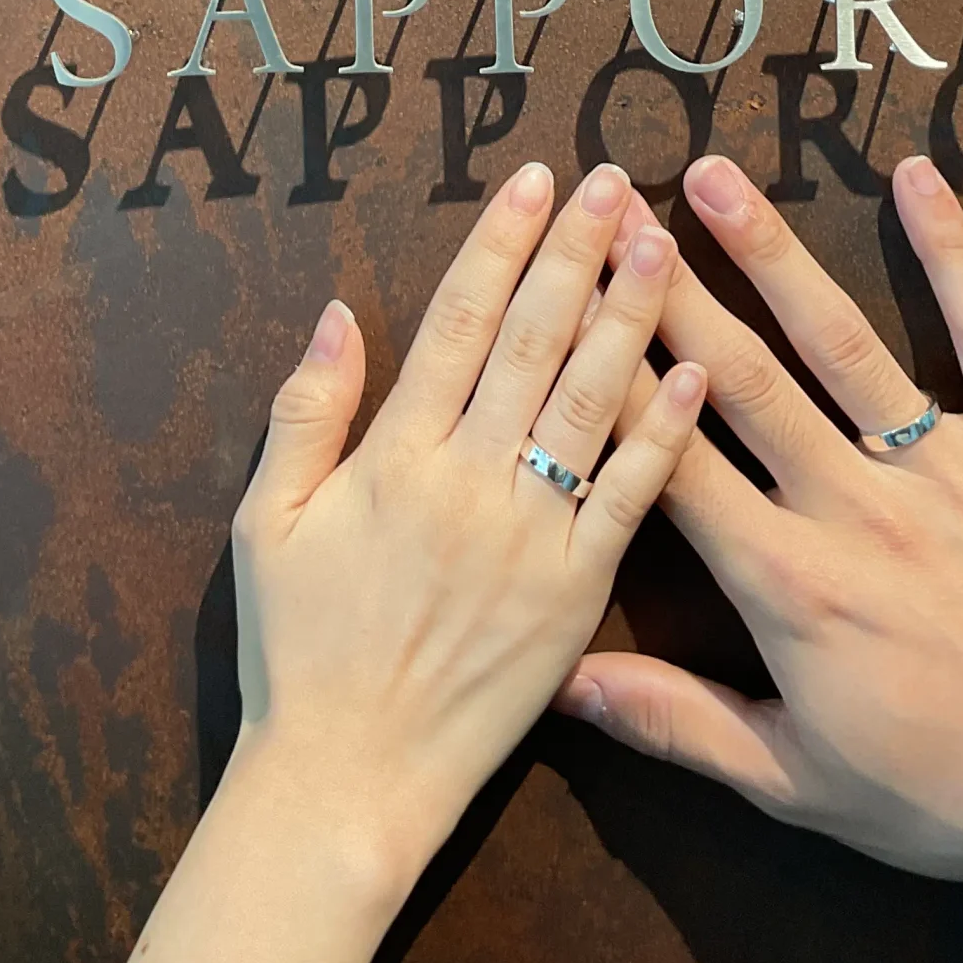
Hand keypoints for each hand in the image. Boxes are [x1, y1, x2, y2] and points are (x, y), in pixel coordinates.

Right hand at [226, 158, 706, 904]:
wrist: (347, 782)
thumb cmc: (296, 654)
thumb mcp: (265, 525)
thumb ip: (304, 414)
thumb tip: (340, 312)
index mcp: (396, 458)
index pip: (459, 323)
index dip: (500, 245)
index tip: (535, 181)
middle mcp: (469, 483)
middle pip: (534, 342)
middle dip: (576, 253)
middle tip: (617, 180)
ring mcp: (531, 537)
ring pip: (591, 402)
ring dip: (629, 315)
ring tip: (663, 241)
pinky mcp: (577, 594)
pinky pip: (629, 499)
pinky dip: (664, 433)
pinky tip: (696, 372)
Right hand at [561, 153, 962, 948]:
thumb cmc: (954, 796)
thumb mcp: (801, 783)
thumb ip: (677, 723)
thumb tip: (562, 685)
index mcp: (791, 586)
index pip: (673, 466)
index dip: (610, 385)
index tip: (564, 313)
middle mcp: (856, 508)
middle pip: (741, 378)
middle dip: (667, 289)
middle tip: (612, 210)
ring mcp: (946, 469)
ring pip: (840, 340)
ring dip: (770, 251)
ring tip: (712, 174)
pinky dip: (951, 252)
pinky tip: (916, 177)